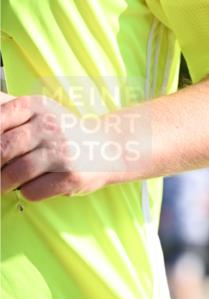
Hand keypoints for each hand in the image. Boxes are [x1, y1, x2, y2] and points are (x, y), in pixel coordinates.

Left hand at [1, 94, 116, 200]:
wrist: (108, 149)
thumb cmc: (65, 133)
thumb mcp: (40, 111)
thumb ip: (8, 107)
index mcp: (37, 106)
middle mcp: (50, 126)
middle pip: (3, 148)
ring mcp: (62, 151)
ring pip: (16, 172)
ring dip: (4, 183)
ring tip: (3, 185)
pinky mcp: (70, 176)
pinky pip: (33, 190)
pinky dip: (26, 192)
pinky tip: (31, 188)